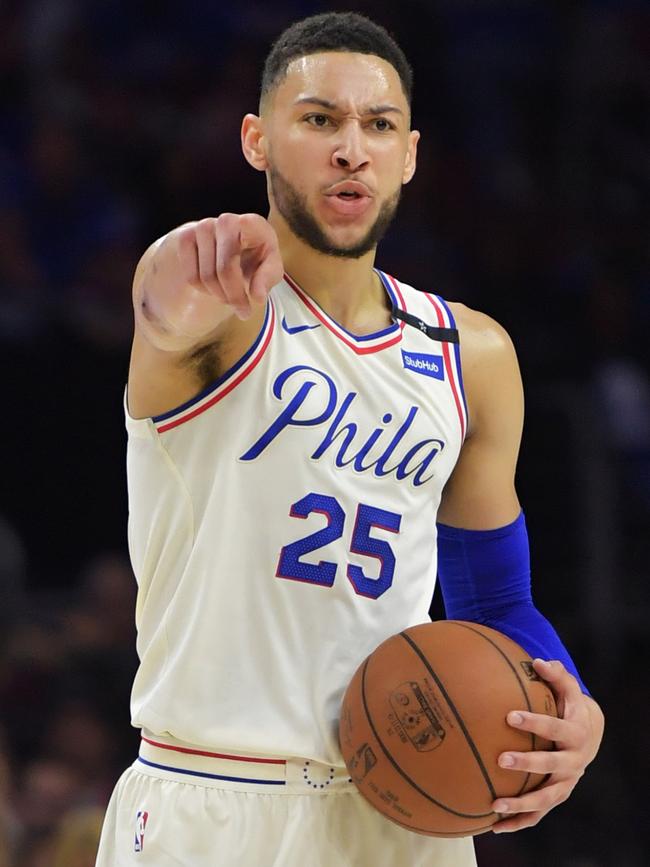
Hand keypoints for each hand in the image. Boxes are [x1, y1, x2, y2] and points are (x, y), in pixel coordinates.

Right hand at [173, 213, 283, 319]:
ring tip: (230, 296)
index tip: (253, 303)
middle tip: (243, 310)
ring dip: (219, 295)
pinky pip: (191, 276)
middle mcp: (225, 221)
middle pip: (222, 271)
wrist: (237, 242)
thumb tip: (257, 297)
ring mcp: (202, 227)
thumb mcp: (271, 267)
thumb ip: (267, 279)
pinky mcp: (186, 236)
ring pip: (205, 276)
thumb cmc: (257, 256)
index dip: (239, 286)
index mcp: (251, 224)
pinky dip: (204, 290)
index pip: (236, 259)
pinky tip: (216, 287)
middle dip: (232, 297)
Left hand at [491, 658, 604, 832]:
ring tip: (495, 805)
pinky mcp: (556, 796)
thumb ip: (555, 674)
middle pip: (551, 765)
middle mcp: (573, 761)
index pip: (554, 728)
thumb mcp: (567, 689)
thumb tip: (537, 662)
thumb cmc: (569, 706)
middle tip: (502, 760)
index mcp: (574, 733)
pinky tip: (494, 827)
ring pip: (546, 799)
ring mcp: (566, 783)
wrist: (589, 735)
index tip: (510, 716)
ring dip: (521, 804)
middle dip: (527, 764)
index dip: (534, 723)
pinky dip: (518, 822)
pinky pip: (538, 815)